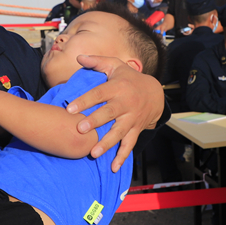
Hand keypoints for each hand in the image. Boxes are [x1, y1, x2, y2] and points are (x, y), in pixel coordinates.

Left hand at [65, 55, 164, 172]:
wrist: (155, 93)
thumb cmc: (129, 78)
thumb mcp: (116, 65)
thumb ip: (97, 61)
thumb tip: (78, 57)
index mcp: (118, 87)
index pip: (99, 93)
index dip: (85, 100)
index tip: (70, 108)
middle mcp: (125, 104)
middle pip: (109, 114)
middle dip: (95, 122)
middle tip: (80, 129)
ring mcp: (132, 118)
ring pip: (119, 132)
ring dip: (107, 143)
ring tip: (93, 153)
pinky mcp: (136, 129)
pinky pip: (129, 144)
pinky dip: (122, 156)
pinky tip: (113, 166)